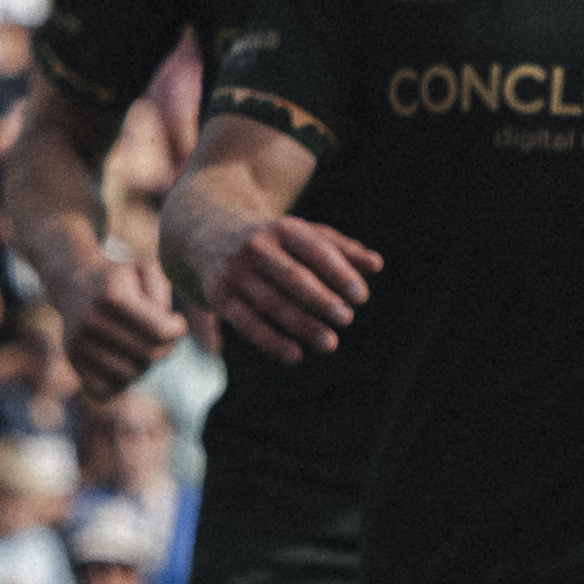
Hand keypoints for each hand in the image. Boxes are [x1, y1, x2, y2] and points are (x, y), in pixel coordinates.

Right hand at [54, 235, 186, 395]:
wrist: (73, 283)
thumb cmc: (121, 278)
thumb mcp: (146, 270)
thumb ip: (164, 295)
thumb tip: (170, 331)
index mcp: (113, 297)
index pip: (160, 332)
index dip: (177, 330)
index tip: (175, 322)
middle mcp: (92, 322)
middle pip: (148, 355)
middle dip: (164, 347)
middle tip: (163, 336)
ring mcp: (78, 344)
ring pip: (130, 375)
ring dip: (143, 364)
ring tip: (142, 345)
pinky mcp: (72, 361)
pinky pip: (105, 390)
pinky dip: (120, 382)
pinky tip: (124, 361)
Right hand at [212, 211, 381, 365]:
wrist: (207, 230)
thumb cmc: (272, 237)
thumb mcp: (302, 234)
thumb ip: (340, 249)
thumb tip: (376, 264)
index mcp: (282, 229)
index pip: (315, 250)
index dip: (339, 273)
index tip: (361, 297)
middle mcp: (256, 248)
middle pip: (292, 277)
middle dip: (320, 299)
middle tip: (347, 319)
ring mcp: (235, 273)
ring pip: (271, 303)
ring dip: (301, 325)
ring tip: (330, 343)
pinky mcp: (220, 297)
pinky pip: (247, 323)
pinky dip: (270, 341)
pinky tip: (295, 355)